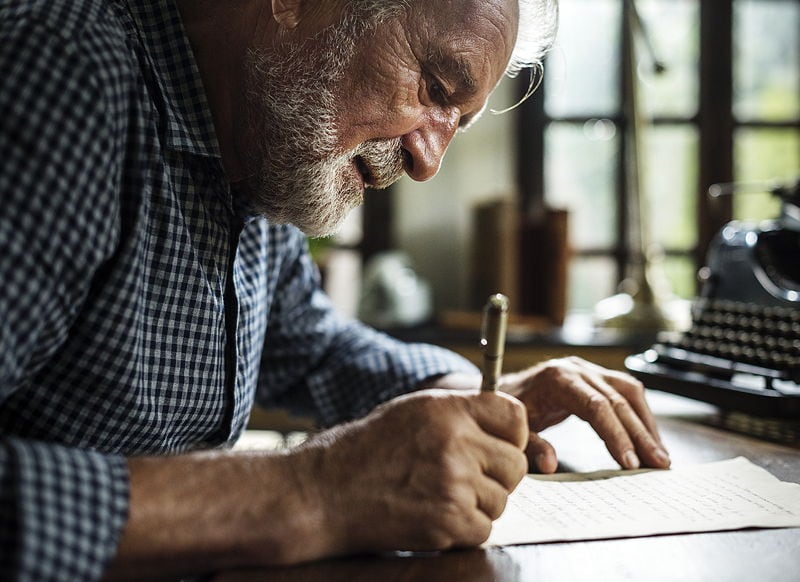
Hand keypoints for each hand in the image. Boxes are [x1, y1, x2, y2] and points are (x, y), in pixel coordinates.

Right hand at [292, 389, 527, 554]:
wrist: (322, 493)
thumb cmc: (366, 450)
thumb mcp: (413, 411)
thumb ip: (461, 414)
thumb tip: (512, 428)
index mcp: (448, 409)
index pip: (514, 416)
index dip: (510, 435)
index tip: (496, 446)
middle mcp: (455, 443)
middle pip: (515, 464)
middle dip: (496, 475)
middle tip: (463, 478)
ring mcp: (453, 484)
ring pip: (501, 499)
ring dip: (477, 504)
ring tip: (436, 495)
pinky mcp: (448, 522)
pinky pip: (483, 528)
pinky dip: (463, 530)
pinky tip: (431, 515)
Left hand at [500, 356, 670, 473]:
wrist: (500, 388)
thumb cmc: (507, 408)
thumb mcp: (514, 428)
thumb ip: (531, 445)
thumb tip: (550, 464)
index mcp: (557, 378)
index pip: (596, 406)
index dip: (616, 434)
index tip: (630, 462)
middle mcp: (576, 369)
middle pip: (618, 400)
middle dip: (640, 435)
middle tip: (658, 464)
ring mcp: (588, 370)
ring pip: (628, 392)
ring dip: (647, 425)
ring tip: (661, 456)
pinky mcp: (595, 376)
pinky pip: (625, 392)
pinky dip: (640, 415)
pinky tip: (649, 438)